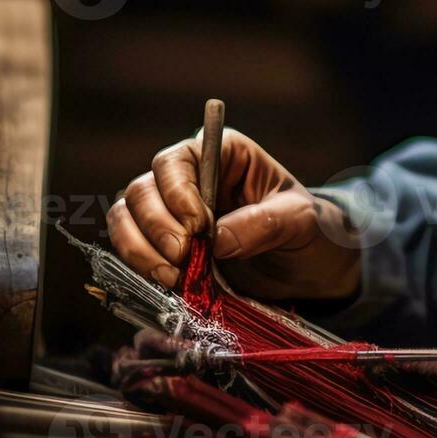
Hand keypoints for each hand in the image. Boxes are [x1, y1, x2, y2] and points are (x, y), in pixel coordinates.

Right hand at [106, 129, 361, 301]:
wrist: (308, 266)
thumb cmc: (308, 229)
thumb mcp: (300, 221)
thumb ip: (263, 224)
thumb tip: (218, 240)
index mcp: (223, 154)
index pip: (179, 160)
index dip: (178, 192)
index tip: (198, 226)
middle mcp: (190, 177)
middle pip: (144, 189)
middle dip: (157, 226)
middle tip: (183, 258)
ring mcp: (172, 211)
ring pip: (128, 217)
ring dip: (140, 249)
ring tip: (172, 276)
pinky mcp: (165, 245)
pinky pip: (132, 247)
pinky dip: (141, 265)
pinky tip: (168, 283)